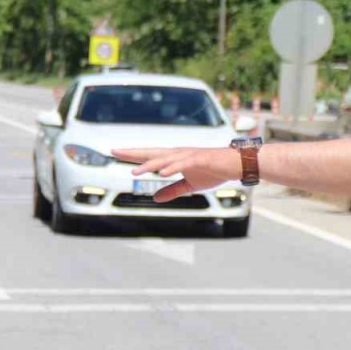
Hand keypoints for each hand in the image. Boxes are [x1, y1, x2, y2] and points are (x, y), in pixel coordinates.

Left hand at [112, 148, 241, 202]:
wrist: (236, 165)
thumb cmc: (214, 171)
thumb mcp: (190, 185)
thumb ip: (172, 191)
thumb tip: (155, 198)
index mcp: (175, 159)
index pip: (151, 156)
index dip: (133, 155)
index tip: (115, 153)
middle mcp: (179, 154)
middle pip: (152, 153)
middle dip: (133, 153)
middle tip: (114, 151)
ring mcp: (189, 155)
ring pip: (166, 159)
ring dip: (150, 164)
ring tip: (135, 171)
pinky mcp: (201, 159)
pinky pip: (183, 163)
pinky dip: (172, 167)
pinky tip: (162, 172)